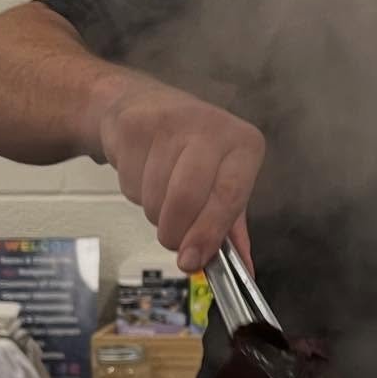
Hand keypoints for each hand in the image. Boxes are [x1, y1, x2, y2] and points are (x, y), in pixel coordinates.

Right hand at [93, 76, 264, 272]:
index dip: (208, 233)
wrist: (142, 104)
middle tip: (171, 240)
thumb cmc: (192, 150)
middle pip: (187, 198)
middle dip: (174, 231)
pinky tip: (143, 173)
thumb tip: (244, 272)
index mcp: (244, 145)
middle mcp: (212, 127)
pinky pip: (131, 182)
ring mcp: (171, 122)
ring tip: (161, 194)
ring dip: (154, 212)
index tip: (191, 261)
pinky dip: (135, 192)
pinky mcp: (135, 125)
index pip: (229, 196)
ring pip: (156, 196)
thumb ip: (232, 229)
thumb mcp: (222, 182)